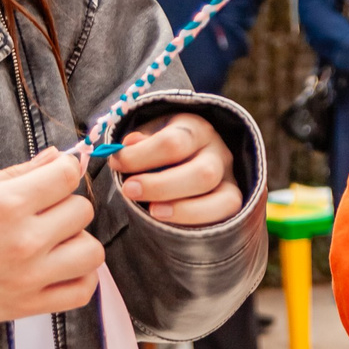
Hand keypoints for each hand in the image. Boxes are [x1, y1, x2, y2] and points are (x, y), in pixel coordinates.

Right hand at [0, 149, 102, 331]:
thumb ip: (16, 173)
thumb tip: (58, 156)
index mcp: (4, 205)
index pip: (66, 176)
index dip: (64, 171)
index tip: (55, 176)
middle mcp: (23, 241)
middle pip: (82, 211)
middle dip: (65, 205)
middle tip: (41, 211)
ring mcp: (30, 277)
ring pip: (92, 251)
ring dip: (77, 242)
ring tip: (52, 241)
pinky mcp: (29, 306)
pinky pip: (83, 292)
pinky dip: (80, 278)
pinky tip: (59, 267)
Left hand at [112, 111, 240, 225]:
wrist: (184, 159)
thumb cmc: (159, 148)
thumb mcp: (147, 137)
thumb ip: (138, 142)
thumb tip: (128, 144)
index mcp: (195, 129)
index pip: (173, 142)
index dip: (140, 156)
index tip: (116, 163)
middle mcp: (218, 152)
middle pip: (202, 173)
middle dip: (161, 186)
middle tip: (129, 190)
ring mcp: (229, 179)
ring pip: (219, 199)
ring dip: (181, 208)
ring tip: (151, 211)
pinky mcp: (231, 201)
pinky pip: (222, 215)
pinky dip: (193, 219)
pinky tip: (166, 219)